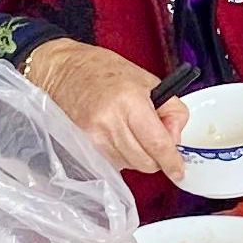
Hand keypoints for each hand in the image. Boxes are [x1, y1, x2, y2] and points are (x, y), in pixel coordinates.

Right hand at [25, 37, 184, 176]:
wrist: (64, 71)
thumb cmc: (105, 71)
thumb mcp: (149, 81)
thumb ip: (171, 111)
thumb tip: (175, 139)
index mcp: (130, 101)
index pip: (157, 143)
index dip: (171, 161)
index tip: (179, 171)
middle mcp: (110, 121)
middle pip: (144, 161)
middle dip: (156, 158)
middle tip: (156, 140)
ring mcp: (94, 136)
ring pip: (130, 165)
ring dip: (138, 157)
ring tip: (133, 131)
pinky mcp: (83, 145)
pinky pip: (113, 163)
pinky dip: (123, 156)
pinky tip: (119, 136)